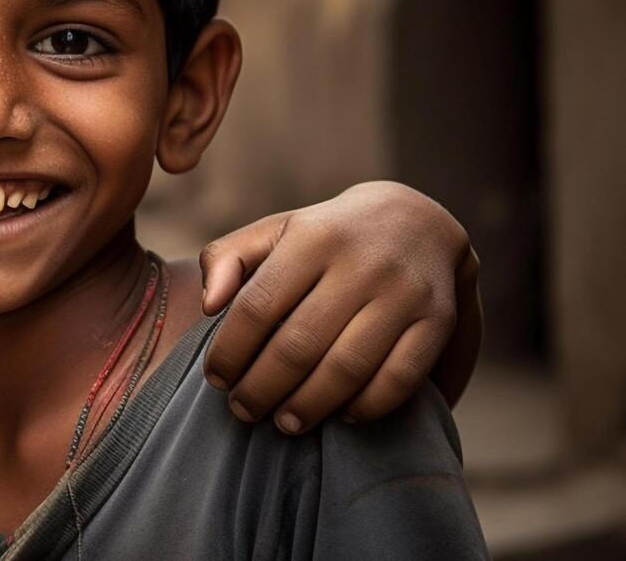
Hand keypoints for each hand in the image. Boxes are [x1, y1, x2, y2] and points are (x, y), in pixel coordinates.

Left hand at [197, 181, 481, 434]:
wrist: (417, 222)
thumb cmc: (326, 237)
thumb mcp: (275, 231)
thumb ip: (227, 259)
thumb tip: (207, 306)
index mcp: (312, 238)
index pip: (258, 306)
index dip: (231, 350)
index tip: (216, 379)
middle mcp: (361, 263)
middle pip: (299, 344)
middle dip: (263, 388)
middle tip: (244, 411)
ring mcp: (404, 292)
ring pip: (348, 367)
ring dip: (310, 405)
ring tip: (285, 422)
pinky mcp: (437, 320)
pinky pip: (400, 379)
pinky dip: (368, 405)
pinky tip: (342, 415)